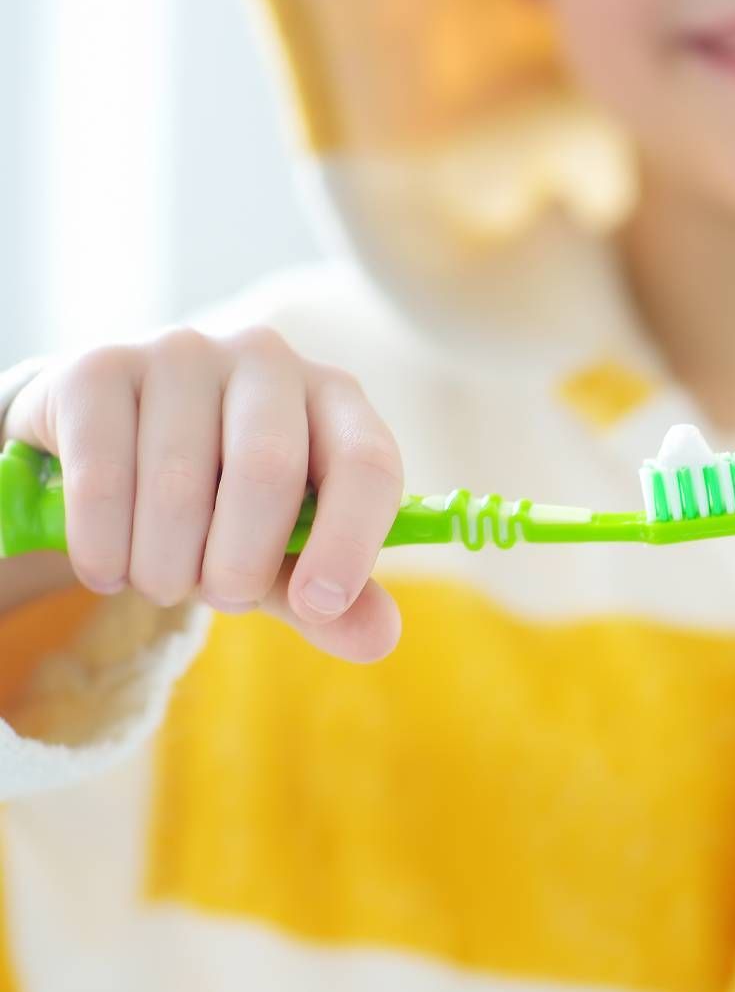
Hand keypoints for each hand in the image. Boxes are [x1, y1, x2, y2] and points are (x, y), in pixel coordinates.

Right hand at [1, 327, 403, 661]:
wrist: (113, 454)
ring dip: (166, 566)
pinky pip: (102, 476)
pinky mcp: (96, 367)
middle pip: (268, 469)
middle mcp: (266, 359)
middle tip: (223, 598)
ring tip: (161, 582)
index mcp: (335, 400)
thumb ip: (335, 601)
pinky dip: (104, 547)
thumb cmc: (224, 510)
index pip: (368, 462)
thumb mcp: (287, 560)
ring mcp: (180, 352)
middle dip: (241, 563)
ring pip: (177, 483)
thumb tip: (380, 638)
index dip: (349, 540)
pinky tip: (105, 570)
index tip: (319, 605)